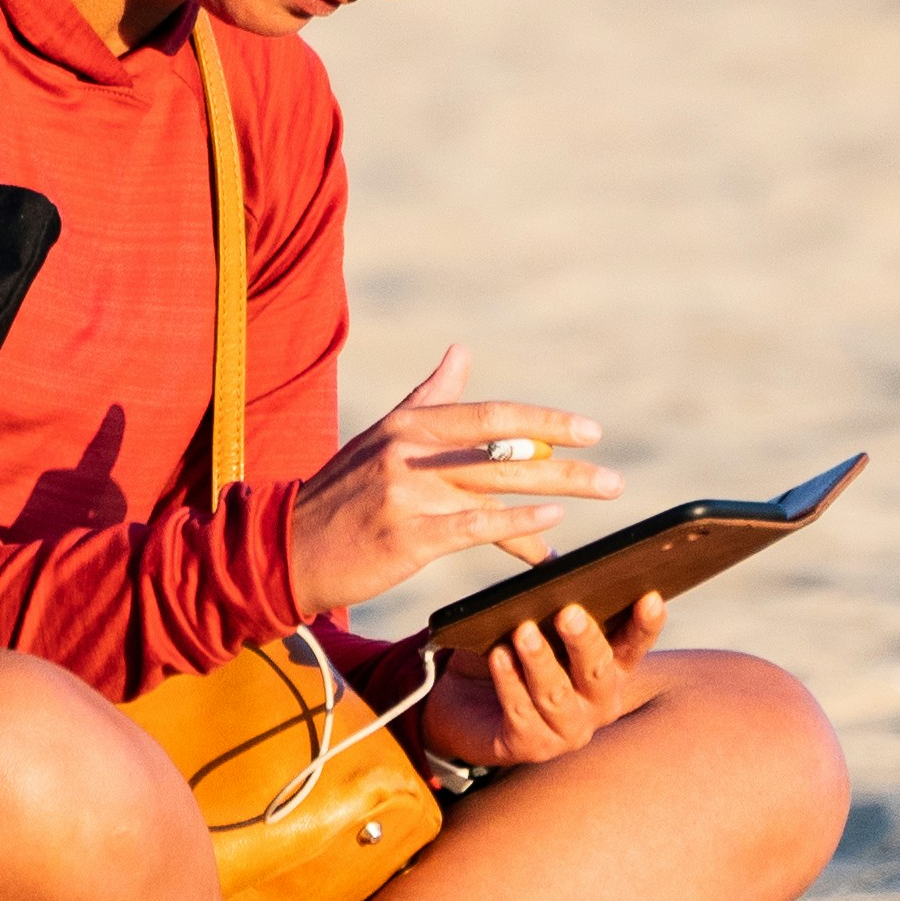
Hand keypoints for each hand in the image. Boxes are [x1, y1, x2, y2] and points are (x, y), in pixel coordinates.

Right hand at [291, 344, 609, 614]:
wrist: (285, 549)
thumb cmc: (340, 494)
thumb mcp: (380, 436)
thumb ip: (428, 396)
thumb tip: (462, 351)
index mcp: (409, 426)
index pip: (491, 415)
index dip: (545, 421)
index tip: (590, 432)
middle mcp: (410, 454)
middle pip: (505, 453)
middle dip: (567, 466)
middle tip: (614, 481)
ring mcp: (407, 496)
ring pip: (498, 492)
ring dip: (556, 498)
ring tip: (599, 502)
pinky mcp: (406, 540)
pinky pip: (474, 531)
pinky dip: (517, 530)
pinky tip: (550, 534)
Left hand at [425, 592, 665, 769]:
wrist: (467, 706)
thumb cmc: (512, 656)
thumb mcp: (538, 628)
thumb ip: (556, 608)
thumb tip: (558, 572)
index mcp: (611, 669)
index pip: (635, 644)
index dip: (646, 624)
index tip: (651, 597)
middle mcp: (599, 703)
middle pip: (598, 670)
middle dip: (585, 641)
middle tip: (569, 612)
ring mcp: (569, 730)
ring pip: (557, 694)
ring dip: (540, 661)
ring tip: (523, 632)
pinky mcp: (532, 748)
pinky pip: (520, 712)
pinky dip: (508, 682)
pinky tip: (497, 657)